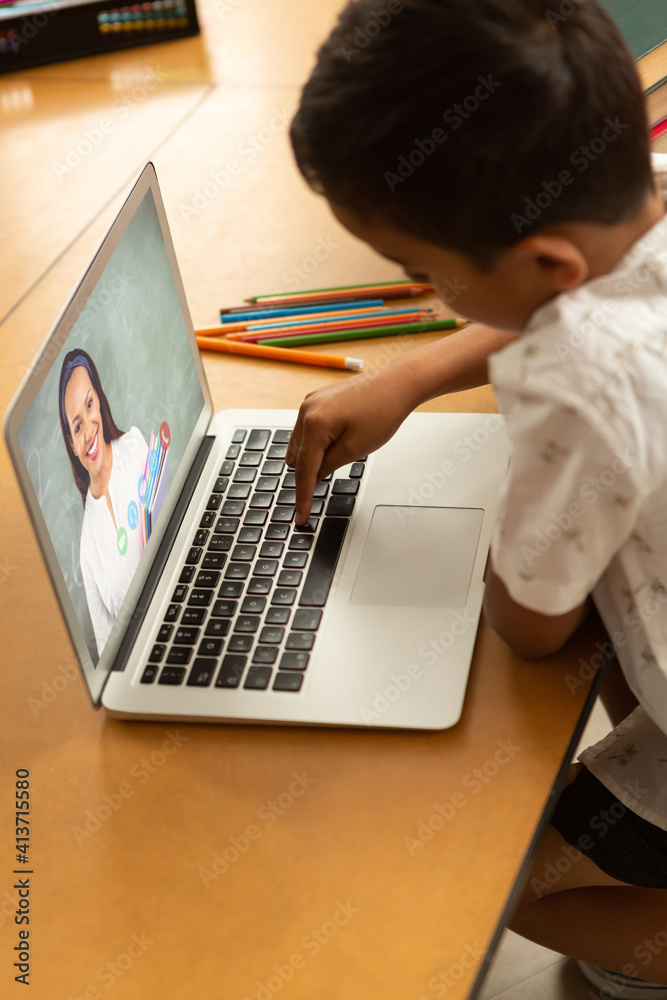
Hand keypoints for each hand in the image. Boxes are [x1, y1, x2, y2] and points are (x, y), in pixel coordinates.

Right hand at [286, 359, 416, 523]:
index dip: (303, 497)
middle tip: (340, 466)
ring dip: (314, 455)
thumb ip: (328, 466)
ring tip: (346, 447)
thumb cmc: (382, 411)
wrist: (396, 383)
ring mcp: (309, 402)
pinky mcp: (316, 399)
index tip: (301, 517)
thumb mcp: (355, 449)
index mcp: (314, 423)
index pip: (303, 470)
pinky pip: (307, 428)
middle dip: (311, 470)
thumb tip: (312, 477)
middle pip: (296, 457)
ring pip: (300, 443)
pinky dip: (317, 440)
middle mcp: (306, 410)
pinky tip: (340, 437)